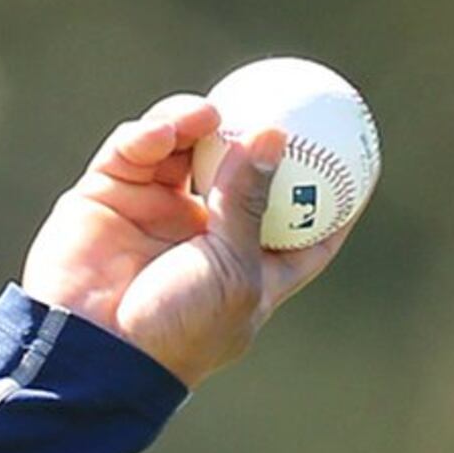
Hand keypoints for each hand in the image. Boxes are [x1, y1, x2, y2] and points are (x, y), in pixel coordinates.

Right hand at [19, 94, 350, 387]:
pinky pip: (137, 150)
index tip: (359, 163)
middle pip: (238, 173)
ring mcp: (153, 213)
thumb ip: (251, 201)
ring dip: (200, 124)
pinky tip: (170, 126)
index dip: (327, 199)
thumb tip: (274, 135)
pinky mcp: (108, 195)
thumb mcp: (234, 270)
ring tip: (213, 114)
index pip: (296, 232)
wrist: (95, 351)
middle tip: (279, 101)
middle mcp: (201, 237)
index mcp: (244, 269)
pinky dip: (153, 133)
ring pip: (186, 149)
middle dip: (257, 138)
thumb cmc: (178, 327)